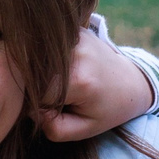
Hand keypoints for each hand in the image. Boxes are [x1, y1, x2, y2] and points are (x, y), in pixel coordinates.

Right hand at [39, 22, 154, 142]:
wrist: (129, 83)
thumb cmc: (105, 110)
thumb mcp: (83, 129)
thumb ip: (53, 127)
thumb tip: (29, 109)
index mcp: (79, 80)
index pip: (36, 94)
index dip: (38, 106)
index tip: (53, 109)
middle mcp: (76, 53)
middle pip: (34, 73)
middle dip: (37, 88)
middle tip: (57, 96)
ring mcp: (75, 36)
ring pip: (37, 58)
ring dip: (41, 72)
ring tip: (59, 81)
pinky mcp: (74, 29)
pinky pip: (46, 46)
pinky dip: (48, 59)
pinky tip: (61, 67)